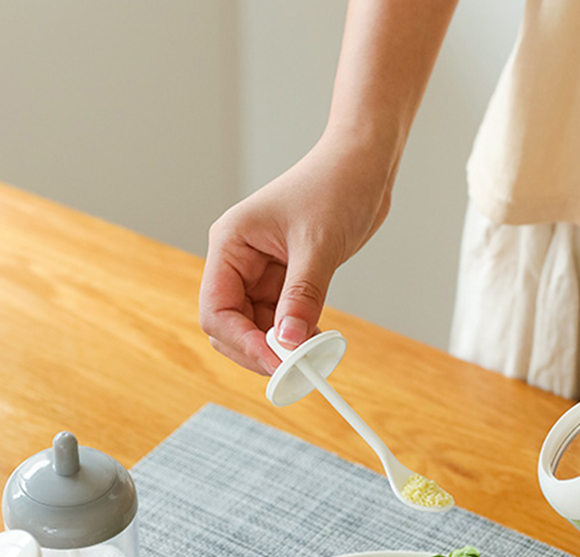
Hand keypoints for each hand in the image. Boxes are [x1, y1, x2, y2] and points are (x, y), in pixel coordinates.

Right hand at [198, 139, 393, 374]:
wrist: (362, 164)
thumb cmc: (335, 186)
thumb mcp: (318, 245)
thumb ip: (301, 296)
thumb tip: (288, 343)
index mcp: (230, 244)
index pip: (216, 309)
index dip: (243, 342)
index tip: (278, 362)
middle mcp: (238, 261)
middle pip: (229, 326)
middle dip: (258, 350)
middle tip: (295, 368)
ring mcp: (259, 273)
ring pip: (255, 329)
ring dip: (280, 347)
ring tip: (313, 354)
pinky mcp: (283, 281)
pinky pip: (279, 322)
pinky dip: (295, 337)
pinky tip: (317, 341)